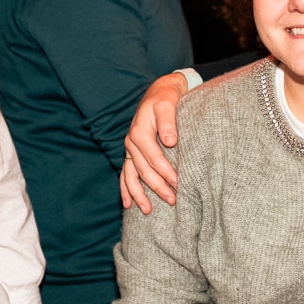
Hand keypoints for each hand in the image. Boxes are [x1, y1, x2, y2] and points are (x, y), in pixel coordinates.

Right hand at [121, 72, 187, 212]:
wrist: (158, 92)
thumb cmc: (165, 98)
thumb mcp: (167, 104)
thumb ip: (168, 122)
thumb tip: (170, 141)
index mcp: (139, 132)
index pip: (153, 157)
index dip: (165, 172)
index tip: (178, 184)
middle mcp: (131, 142)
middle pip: (143, 170)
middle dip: (156, 187)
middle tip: (172, 200)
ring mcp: (129, 149)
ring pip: (131, 176)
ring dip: (138, 194)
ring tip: (147, 210)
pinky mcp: (131, 153)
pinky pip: (125, 174)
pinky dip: (126, 189)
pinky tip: (128, 204)